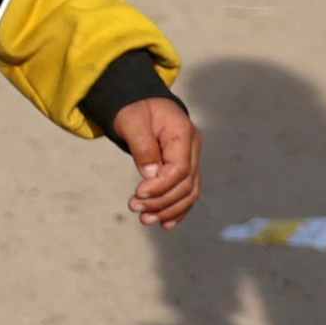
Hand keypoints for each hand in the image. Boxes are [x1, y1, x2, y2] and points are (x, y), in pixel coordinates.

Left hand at [112, 93, 198, 226]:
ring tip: (145, 219)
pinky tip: (165, 223)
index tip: (138, 194)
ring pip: (190, 192)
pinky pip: (188, 192)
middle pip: (186, 184)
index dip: (161, 186)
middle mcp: (193, 147)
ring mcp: (192, 158)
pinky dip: (178, 209)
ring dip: (169, 210)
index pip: (179, 168)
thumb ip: (142, 147)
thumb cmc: (134, 109)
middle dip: (161, 201)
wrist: (141, 101)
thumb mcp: (132, 121)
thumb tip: (151, 176)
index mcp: (182, 133)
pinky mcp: (186, 167)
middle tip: (135, 208)